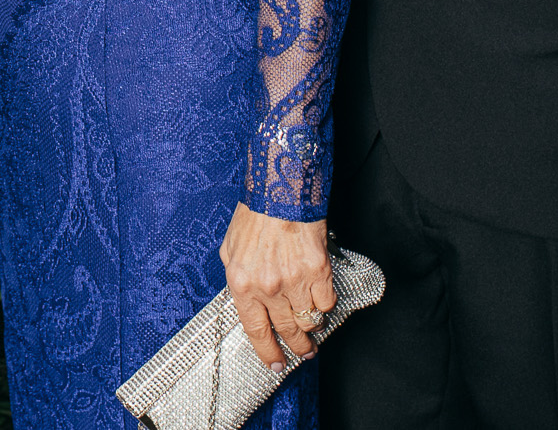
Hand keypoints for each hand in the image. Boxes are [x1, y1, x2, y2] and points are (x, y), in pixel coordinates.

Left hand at [220, 204, 334, 367]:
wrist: (279, 193)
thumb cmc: (254, 217)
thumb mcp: (230, 250)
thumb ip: (237, 278)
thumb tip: (245, 302)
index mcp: (242, 284)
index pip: (256, 331)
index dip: (267, 352)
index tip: (275, 364)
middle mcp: (268, 287)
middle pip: (287, 331)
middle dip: (297, 347)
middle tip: (303, 351)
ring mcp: (295, 281)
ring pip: (309, 320)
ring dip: (312, 328)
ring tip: (313, 328)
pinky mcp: (318, 271)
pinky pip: (326, 302)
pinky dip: (325, 303)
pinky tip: (320, 299)